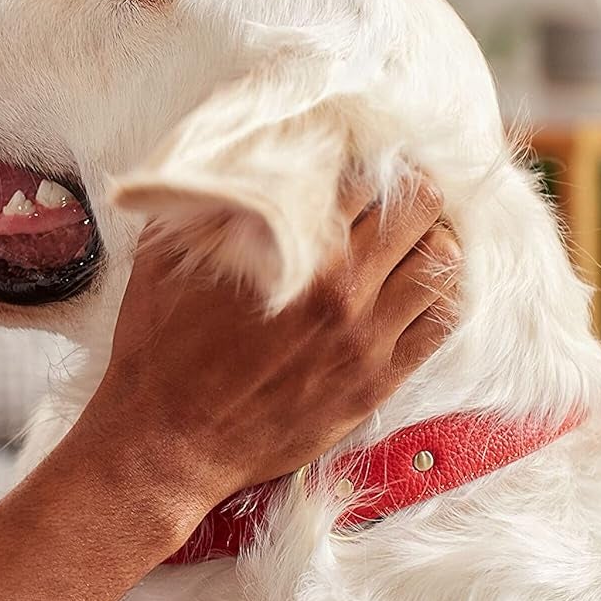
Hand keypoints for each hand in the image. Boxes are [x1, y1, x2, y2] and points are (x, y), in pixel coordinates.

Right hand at [75, 174, 461, 540]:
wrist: (167, 440)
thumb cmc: (158, 347)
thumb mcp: (164, 258)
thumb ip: (205, 206)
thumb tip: (230, 163)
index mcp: (293, 249)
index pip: (365, 177)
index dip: (368, 160)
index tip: (361, 160)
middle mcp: (341, 288)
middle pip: (418, 209)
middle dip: (411, 190)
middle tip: (396, 190)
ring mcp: (366, 338)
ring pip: (442, 264)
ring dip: (432, 238)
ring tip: (413, 236)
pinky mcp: (376, 381)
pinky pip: (442, 325)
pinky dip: (442, 294)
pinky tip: (420, 285)